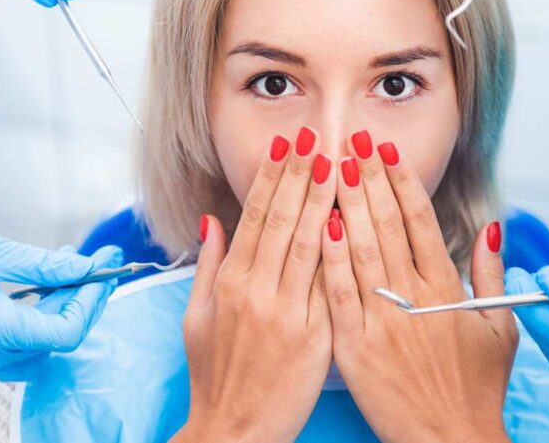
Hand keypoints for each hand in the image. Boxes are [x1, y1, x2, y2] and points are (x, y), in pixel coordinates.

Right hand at [0, 231, 120, 379]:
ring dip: (62, 304)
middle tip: (101, 259)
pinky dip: (39, 312)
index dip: (93, 301)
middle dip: (84, 296)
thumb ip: (45, 266)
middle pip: (59, 336)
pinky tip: (45, 280)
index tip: (107, 269)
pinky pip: (20, 341)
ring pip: (42, 341)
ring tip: (72, 264)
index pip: (67, 332)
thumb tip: (87, 268)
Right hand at [173, 128, 334, 442]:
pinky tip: (352, 221)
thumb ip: (210, 265)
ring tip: (337, 163)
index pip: (256, 217)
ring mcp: (289, 314)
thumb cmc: (215, 375)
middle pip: (285, 222)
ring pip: (310, 245)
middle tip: (317, 136)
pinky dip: (339, 251)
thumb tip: (214, 220)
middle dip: (302, 175)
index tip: (286, 145)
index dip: (273, 178)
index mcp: (232, 284)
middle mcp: (259, 293)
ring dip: (324, 200)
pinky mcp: (316, 337)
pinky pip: (330, 286)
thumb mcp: (197, 317)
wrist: (233, 431)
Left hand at [321, 131, 515, 442]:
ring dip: (346, 203)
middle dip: (369, 178)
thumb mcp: (499, 330)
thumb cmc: (477, 391)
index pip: (420, 220)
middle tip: (353, 140)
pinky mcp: (356, 348)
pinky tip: (320, 224)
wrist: (452, 441)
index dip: (402, 181)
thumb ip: (490, 275)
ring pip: (361, 249)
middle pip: (387, 224)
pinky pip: (338, 293)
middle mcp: (415, 298)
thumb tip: (490, 228)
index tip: (387, 151)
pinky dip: (330, 257)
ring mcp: (383, 321)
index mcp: (447, 290)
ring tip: (331, 165)